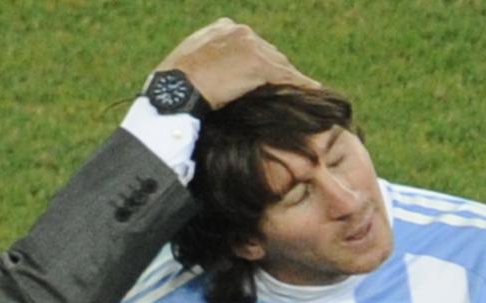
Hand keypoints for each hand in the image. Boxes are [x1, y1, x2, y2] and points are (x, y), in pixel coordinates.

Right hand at [156, 18, 318, 109]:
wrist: (174, 90)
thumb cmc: (173, 85)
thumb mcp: (187, 64)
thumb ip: (205, 61)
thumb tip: (209, 76)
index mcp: (221, 27)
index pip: (250, 44)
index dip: (257, 62)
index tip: (261, 76)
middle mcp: (238, 31)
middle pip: (268, 52)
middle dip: (275, 70)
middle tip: (285, 88)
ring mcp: (250, 46)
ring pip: (278, 64)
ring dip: (289, 78)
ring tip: (302, 90)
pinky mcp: (258, 65)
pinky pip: (285, 76)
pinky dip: (300, 84)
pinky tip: (312, 90)